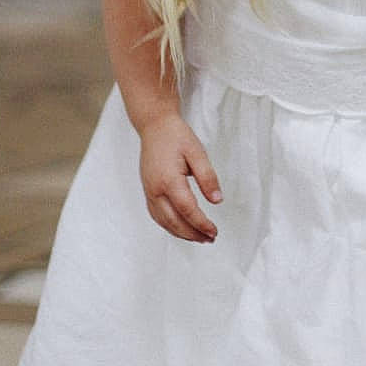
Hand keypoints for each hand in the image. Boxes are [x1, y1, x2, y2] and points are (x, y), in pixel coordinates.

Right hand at [139, 114, 221, 242]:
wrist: (154, 127)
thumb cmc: (176, 137)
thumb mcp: (198, 153)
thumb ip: (208, 177)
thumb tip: (217, 200)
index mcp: (168, 180)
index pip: (187, 210)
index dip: (201, 224)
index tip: (214, 231)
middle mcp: (155, 189)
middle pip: (173, 221)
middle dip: (193, 234)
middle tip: (210, 239)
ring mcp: (149, 192)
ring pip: (163, 222)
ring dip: (181, 233)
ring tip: (200, 238)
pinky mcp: (147, 191)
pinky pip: (157, 215)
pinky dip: (170, 226)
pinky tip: (182, 228)